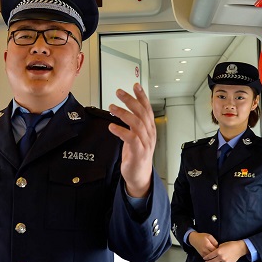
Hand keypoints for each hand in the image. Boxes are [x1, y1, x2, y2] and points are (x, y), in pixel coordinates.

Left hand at [108, 83, 155, 197]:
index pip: (147, 108)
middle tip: (119, 92)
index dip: (142, 96)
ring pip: (136, 123)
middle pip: (141, 113)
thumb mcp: (136, 135)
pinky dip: (121, 131)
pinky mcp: (138, 152)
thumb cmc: (136, 154)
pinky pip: (130, 138)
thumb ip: (134, 122)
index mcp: (149, 128)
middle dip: (130, 100)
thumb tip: (127, 108)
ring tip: (112, 107)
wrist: (139, 175)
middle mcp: (149, 134)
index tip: (135, 85)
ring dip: (123, 113)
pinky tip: (112, 126)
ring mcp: (145, 143)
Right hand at [188, 231, 218, 257]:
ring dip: (214, 258)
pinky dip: (211, 259)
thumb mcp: (209, 236)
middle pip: (213, 255)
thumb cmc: (202, 237)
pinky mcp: (201, 255)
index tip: (221, 250)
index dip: (219, 251)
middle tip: (220, 254)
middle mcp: (204, 250)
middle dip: (217, 255)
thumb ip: (214, 241)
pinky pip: (207, 259)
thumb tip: (218, 247)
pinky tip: (214, 258)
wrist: (194, 239)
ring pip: (210, 258)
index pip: (216, 250)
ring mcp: (203, 253)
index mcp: (207, 245)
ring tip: (218, 256)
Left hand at [203, 240, 247, 261]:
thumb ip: (216, 249)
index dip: (206, 258)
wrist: (239, 248)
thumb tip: (212, 252)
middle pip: (212, 261)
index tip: (204, 258)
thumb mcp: (222, 245)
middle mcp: (221, 257)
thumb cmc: (230, 245)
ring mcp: (225, 261)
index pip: (210, 256)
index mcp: (218, 252)